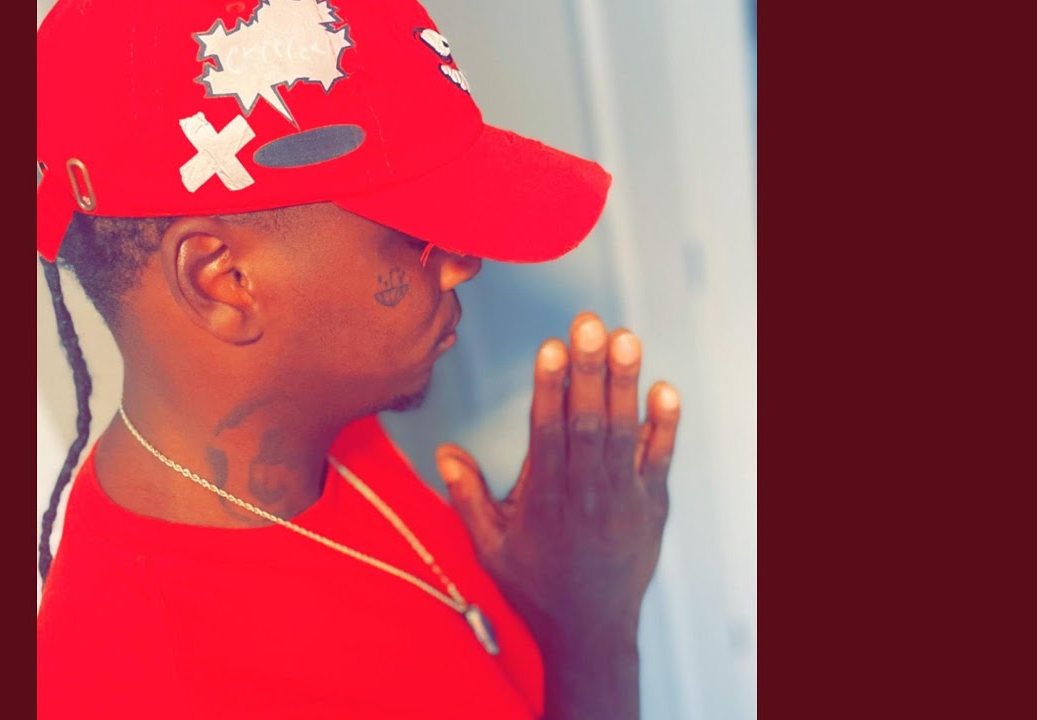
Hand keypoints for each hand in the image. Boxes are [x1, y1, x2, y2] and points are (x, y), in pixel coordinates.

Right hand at [435, 313, 678, 717]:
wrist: (590, 632)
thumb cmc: (537, 587)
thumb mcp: (489, 547)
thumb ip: (467, 497)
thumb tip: (445, 454)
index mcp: (542, 500)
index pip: (546, 432)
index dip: (550, 387)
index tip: (551, 347)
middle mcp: (583, 495)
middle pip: (587, 422)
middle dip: (589, 369)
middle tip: (590, 323)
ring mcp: (621, 500)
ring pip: (623, 433)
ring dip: (625, 384)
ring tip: (625, 339)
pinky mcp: (650, 507)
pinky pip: (658, 461)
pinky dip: (664, 427)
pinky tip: (664, 390)